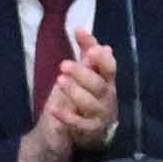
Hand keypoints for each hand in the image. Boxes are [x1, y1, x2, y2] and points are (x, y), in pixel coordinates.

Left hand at [18, 35, 120, 161]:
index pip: (109, 68)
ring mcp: (100, 116)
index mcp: (107, 82)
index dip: (102, 58)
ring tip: (60, 81)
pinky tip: (53, 109)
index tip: (92, 48)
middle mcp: (107, 98)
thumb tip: (80, 28)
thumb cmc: (82, 98)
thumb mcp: (82, 74)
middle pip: (99, 85)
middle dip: (83, 73)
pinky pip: (79, 124)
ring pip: (91, 104)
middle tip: (63, 64)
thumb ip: (84, 52)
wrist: (76, 134)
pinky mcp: (90, 132)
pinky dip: (66, 116)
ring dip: (75, 92)